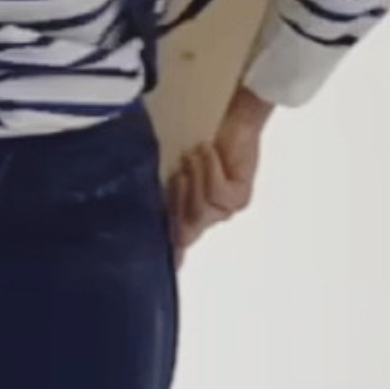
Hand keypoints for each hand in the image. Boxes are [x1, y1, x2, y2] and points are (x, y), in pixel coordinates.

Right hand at [166, 84, 273, 267]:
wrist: (234, 120)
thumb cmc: (204, 143)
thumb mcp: (179, 171)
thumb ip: (166, 193)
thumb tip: (149, 212)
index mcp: (193, 213)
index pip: (181, 242)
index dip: (173, 255)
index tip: (166, 268)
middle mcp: (212, 217)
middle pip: (187, 229)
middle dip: (178, 199)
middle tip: (180, 171)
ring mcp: (228, 209)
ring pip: (202, 209)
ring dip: (196, 177)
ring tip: (195, 155)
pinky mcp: (240, 197)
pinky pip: (217, 192)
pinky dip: (210, 169)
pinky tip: (208, 152)